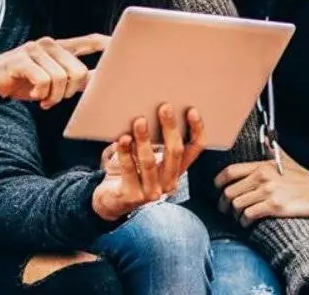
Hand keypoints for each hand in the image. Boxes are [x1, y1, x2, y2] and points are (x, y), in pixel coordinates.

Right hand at [0, 34, 108, 109]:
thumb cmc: (27, 80)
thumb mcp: (53, 78)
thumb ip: (74, 78)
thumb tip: (98, 82)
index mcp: (61, 47)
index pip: (89, 41)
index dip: (106, 44)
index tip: (120, 47)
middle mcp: (50, 45)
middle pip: (77, 70)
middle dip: (70, 91)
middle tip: (57, 98)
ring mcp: (35, 50)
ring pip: (60, 78)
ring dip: (53, 96)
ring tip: (45, 99)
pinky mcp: (22, 60)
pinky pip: (43, 81)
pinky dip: (41, 94)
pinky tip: (36, 96)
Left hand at [91, 105, 205, 221]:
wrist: (111, 199)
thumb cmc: (130, 171)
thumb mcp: (147, 155)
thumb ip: (154, 141)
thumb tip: (151, 110)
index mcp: (176, 170)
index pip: (195, 149)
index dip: (197, 130)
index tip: (192, 111)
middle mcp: (168, 182)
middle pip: (175, 153)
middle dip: (170, 128)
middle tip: (165, 108)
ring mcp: (151, 192)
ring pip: (150, 162)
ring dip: (145, 139)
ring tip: (139, 121)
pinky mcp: (132, 196)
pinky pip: (129, 170)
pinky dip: (125, 153)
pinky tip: (123, 139)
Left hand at [215, 153, 308, 226]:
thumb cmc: (302, 178)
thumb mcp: (286, 160)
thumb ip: (272, 149)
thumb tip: (266, 138)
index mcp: (261, 166)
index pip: (230, 172)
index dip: (218, 182)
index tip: (217, 189)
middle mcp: (262, 178)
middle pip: (230, 191)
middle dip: (224, 203)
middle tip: (225, 209)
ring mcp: (267, 193)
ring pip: (237, 205)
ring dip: (235, 214)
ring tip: (238, 217)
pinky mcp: (274, 207)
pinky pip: (249, 215)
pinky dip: (245, 221)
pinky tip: (247, 223)